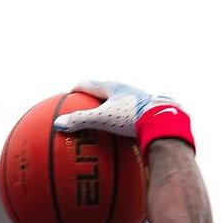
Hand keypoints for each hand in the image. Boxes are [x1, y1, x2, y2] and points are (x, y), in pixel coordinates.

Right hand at [53, 80, 179, 136]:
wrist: (165, 123)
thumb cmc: (132, 117)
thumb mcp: (103, 118)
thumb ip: (80, 121)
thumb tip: (56, 125)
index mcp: (115, 88)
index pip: (91, 84)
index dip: (80, 88)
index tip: (71, 92)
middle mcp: (128, 92)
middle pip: (107, 91)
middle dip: (96, 96)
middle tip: (86, 102)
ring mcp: (141, 103)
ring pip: (122, 104)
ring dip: (113, 110)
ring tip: (106, 118)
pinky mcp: (150, 116)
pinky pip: (133, 121)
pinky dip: (125, 127)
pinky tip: (123, 138)